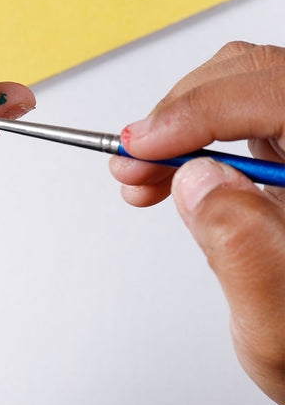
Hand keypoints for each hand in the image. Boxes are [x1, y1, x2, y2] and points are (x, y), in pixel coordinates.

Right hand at [110, 41, 284, 404]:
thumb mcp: (277, 328)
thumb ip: (246, 254)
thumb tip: (199, 181)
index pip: (276, 95)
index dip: (201, 112)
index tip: (144, 146)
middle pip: (253, 76)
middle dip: (180, 115)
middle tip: (134, 160)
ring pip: (236, 86)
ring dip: (176, 123)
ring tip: (141, 172)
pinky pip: (231, 112)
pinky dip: (186, 135)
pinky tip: (165, 169)